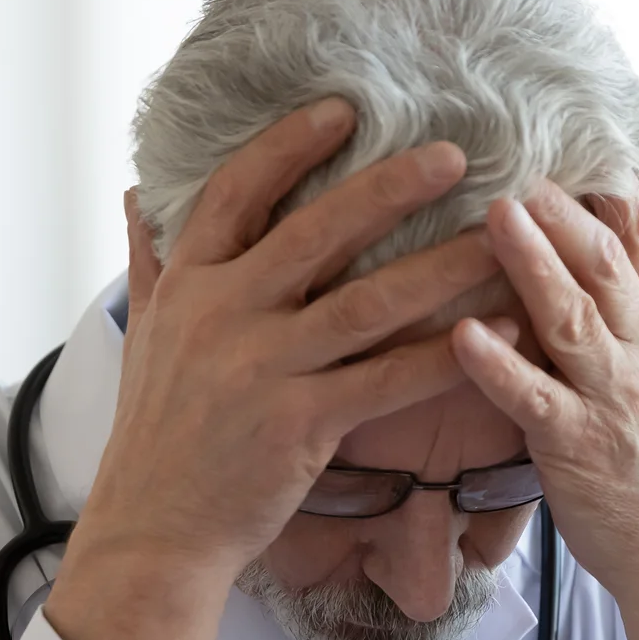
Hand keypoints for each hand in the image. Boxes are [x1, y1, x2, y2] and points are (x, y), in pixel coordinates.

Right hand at [46, 100, 510, 639]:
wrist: (154, 530)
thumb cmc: (155, 437)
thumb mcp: (141, 339)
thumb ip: (149, 264)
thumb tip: (139, 197)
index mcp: (188, 286)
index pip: (236, 193)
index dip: (288, 146)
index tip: (342, 110)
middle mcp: (225, 314)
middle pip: (318, 231)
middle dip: (390, 188)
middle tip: (455, 155)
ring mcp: (264, 368)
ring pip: (369, 301)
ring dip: (442, 265)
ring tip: (499, 237)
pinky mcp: (302, 424)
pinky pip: (388, 379)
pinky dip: (445, 353)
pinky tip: (497, 330)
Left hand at [450, 183, 638, 639]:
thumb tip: (628, 223)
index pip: (633, 250)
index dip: (595, 200)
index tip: (558, 156)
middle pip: (602, 269)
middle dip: (560, 215)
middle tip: (516, 170)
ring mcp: (610, 401)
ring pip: (571, 319)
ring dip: (531, 265)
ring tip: (492, 217)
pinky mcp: (576, 449)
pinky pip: (533, 399)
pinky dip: (498, 365)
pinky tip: (463, 334)